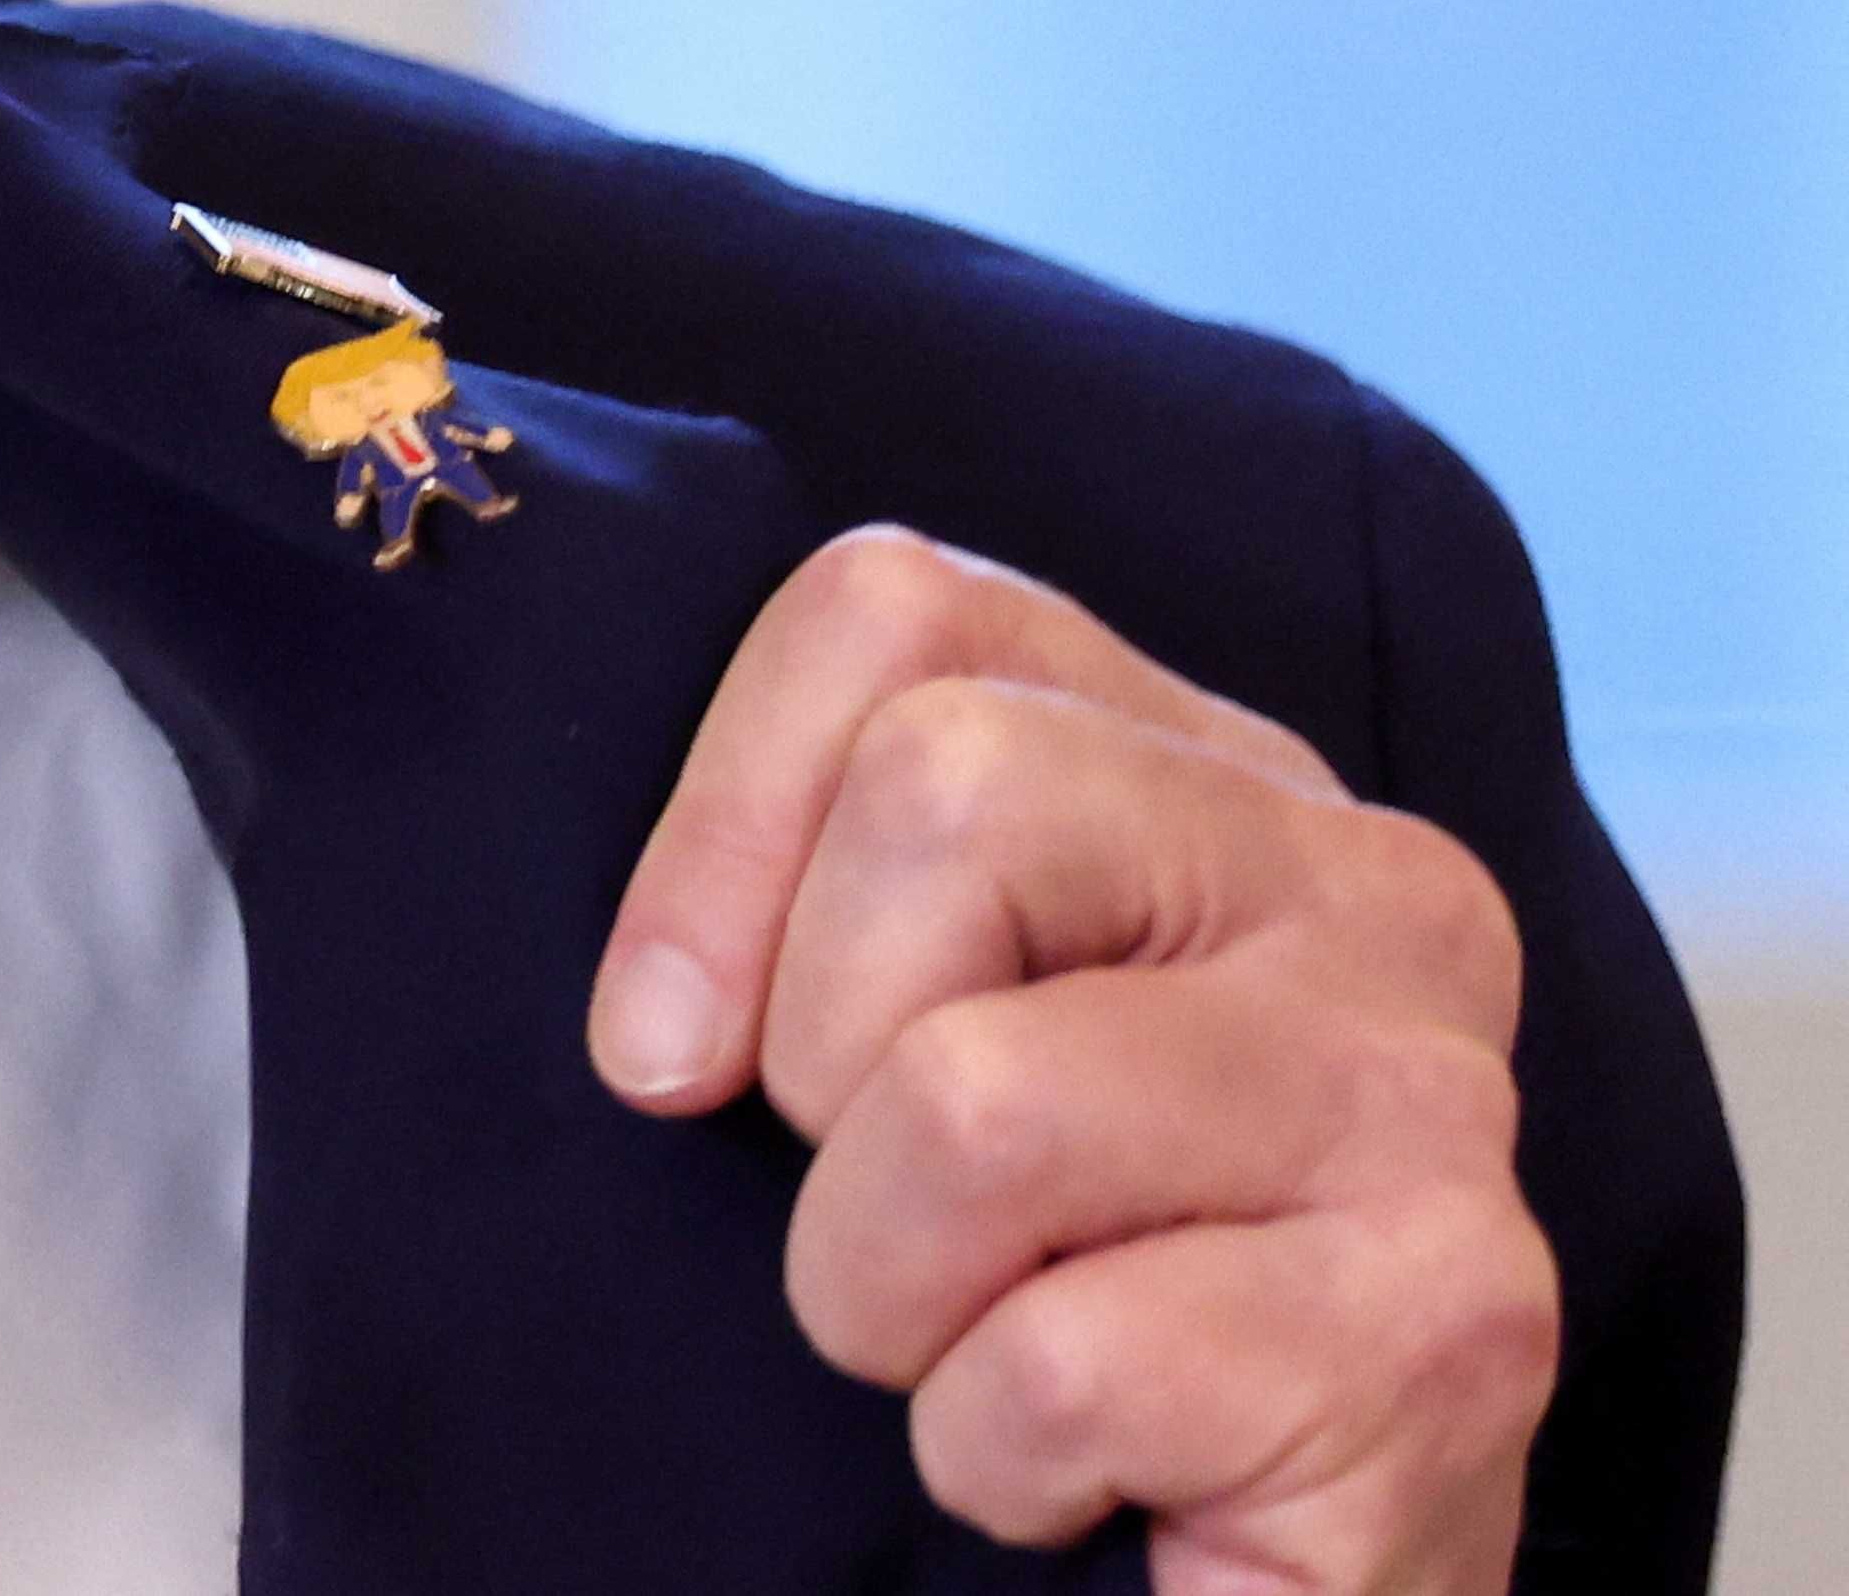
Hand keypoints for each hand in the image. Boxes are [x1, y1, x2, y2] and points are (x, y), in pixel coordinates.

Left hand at [590, 527, 1557, 1591]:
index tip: (669, 1038)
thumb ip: (804, 906)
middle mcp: (1364, 884)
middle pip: (942, 790)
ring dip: (885, 1290)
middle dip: (819, 1056)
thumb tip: (656, 1028)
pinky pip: (1064, 1361)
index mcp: (1212, 769)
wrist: (1285, 1579)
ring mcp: (1425, 1098)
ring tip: (981, 1349)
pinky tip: (1090, 1475)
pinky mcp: (1454, 1327)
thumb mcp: (914, 1030)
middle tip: (891, 1206)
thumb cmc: (1056, 1282)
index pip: (892, 610)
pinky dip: (998, 1457)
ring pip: (974, 1097)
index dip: (718, 825)